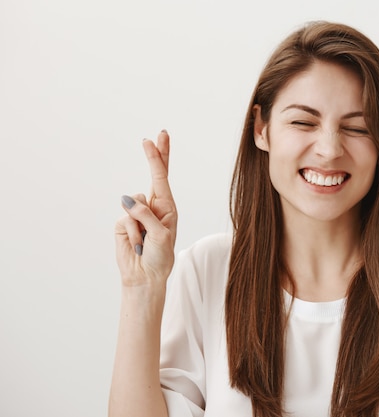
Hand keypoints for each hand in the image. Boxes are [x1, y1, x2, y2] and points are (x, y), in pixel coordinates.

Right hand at [114, 130, 177, 287]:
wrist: (145, 276)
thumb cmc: (159, 256)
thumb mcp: (160, 235)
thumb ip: (146, 215)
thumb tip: (127, 199)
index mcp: (167, 207)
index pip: (163, 177)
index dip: (159, 157)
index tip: (158, 137)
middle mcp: (153, 206)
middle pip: (152, 176)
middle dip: (153, 157)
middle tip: (153, 137)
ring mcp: (136, 214)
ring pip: (134, 204)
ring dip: (141, 225)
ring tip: (146, 242)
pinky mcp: (122, 224)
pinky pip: (124, 219)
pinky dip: (132, 234)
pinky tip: (136, 245)